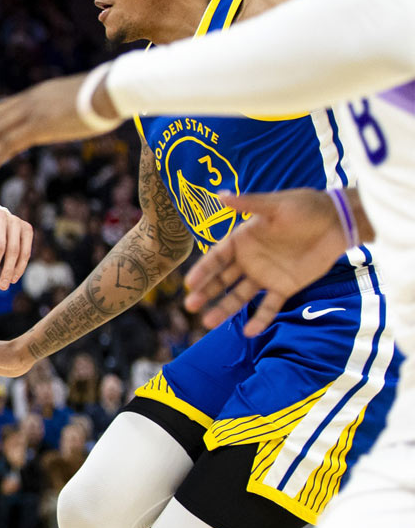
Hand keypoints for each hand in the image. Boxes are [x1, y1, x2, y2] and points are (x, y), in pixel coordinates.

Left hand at [0, 73, 119, 179]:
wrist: (113, 89)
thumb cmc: (105, 95)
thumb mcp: (75, 101)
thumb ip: (61, 110)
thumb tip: (65, 116)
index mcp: (35, 95)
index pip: (0, 110)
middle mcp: (28, 101)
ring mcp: (32, 112)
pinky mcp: (39, 125)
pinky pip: (7, 143)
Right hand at [185, 191, 345, 336]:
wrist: (338, 220)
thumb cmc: (305, 207)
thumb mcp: (276, 205)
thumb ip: (249, 204)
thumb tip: (220, 196)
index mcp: (242, 240)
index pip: (216, 258)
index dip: (203, 270)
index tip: (190, 283)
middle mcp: (249, 260)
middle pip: (222, 279)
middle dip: (206, 292)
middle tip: (190, 306)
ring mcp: (266, 275)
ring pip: (240, 296)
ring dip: (224, 309)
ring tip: (209, 323)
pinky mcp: (285, 287)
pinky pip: (269, 305)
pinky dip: (260, 319)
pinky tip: (249, 331)